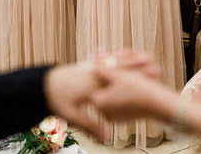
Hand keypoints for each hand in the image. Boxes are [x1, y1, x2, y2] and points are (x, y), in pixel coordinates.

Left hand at [44, 51, 160, 140]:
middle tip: (155, 65)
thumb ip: (92, 126)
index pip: (119, 78)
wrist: (45, 85)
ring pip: (116, 65)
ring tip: (147, 60)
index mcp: (93, 85)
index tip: (150, 72)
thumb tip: (105, 140)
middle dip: (137, 68)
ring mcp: (93, 72)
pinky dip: (119, 63)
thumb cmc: (58, 100)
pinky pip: (109, 64)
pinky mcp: (90, 72)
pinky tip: (127, 64)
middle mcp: (95, 77)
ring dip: (131, 63)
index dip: (136, 75)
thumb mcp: (73, 116)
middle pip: (119, 69)